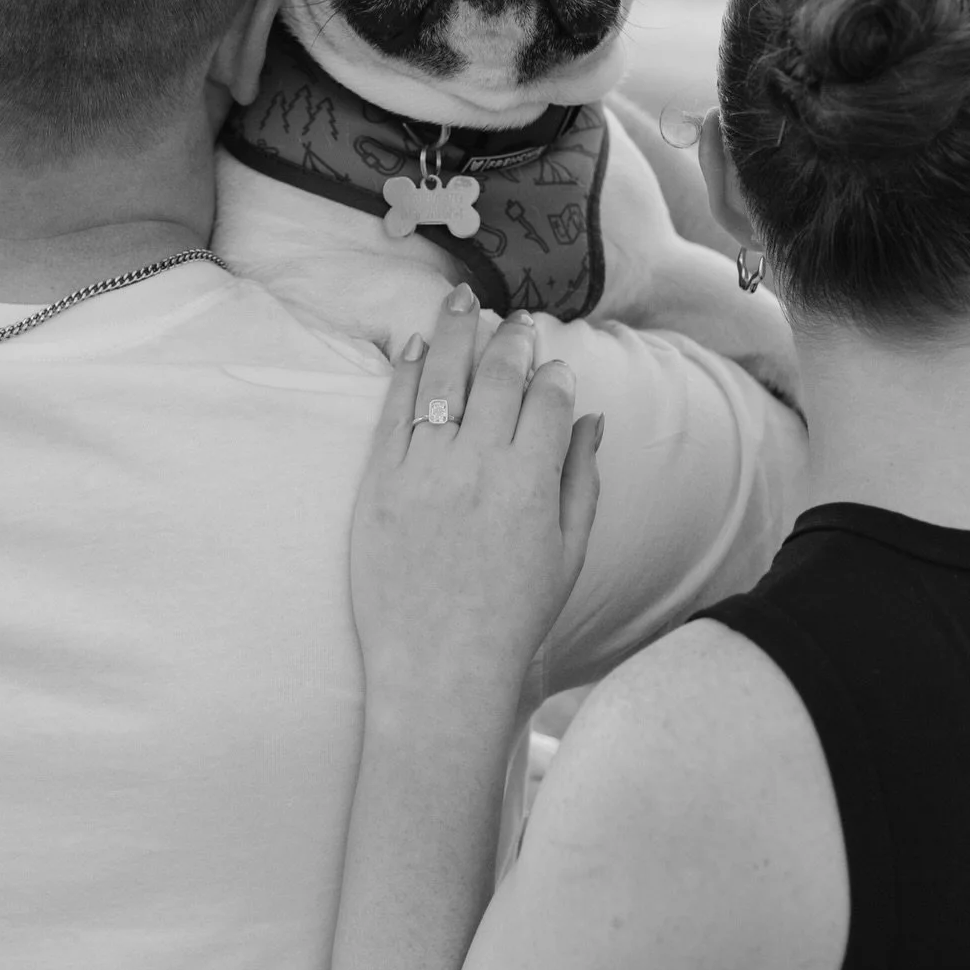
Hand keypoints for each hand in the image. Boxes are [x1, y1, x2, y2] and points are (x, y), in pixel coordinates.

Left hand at [349, 285, 601, 713]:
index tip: (554, 369)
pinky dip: (402, 373)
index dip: (555, 376)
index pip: (549, 401)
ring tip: (459, 300)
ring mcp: (424, 472)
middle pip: (499, 378)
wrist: (438, 669)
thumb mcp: (567, 554)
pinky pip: (392, 413)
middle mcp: (478, 468)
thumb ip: (582, 480)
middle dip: (511, 340)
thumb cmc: (511, 618)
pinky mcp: (379, 484)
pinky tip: (411, 346)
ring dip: (453, 332)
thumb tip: (590, 418)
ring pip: (441, 379)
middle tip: (515, 319)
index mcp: (532, 484)